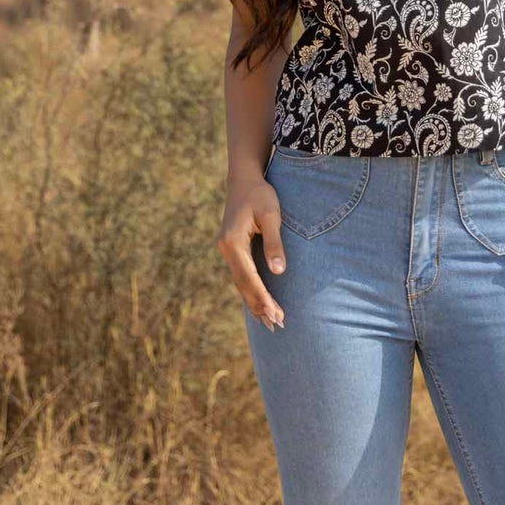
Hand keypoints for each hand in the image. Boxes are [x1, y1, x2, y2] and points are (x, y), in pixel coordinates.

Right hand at [217, 179, 286, 331]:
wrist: (244, 179)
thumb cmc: (260, 194)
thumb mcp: (271, 214)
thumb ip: (274, 242)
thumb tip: (278, 272)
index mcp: (233, 242)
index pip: (249, 277)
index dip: (262, 297)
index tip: (275, 314)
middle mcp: (226, 249)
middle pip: (243, 284)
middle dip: (259, 305)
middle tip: (277, 325)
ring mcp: (227, 250)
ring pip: (241, 282)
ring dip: (255, 302)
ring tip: (270, 321)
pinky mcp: (232, 249)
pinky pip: (241, 275)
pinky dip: (251, 291)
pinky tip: (259, 303)